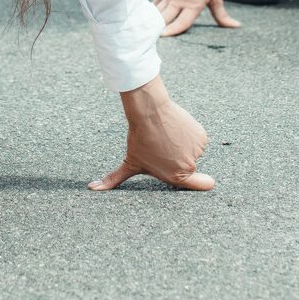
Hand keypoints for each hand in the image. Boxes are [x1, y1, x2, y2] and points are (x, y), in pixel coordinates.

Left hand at [88, 76, 214, 191]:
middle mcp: (189, 166)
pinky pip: (197, 138)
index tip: (207, 182)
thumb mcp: (129, 162)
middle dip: (179, 157)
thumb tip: (91, 188)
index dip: (204, 184)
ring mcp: (196, 150)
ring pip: (193, 150)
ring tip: (168, 136)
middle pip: (189, 165)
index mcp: (175, 176)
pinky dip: (190, 134)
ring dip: (184, 144)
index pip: (200, 185)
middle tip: (164, 146)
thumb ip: (113, 180)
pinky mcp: (201, 135)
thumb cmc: (139, 138)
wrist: (149, 111)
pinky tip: (176, 128)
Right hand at [153, 0, 240, 36]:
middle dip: (158, 30)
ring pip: (157, 12)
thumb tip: (235, 26)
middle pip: (164, 19)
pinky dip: (151, 12)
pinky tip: (148, 20)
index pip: (181, 22)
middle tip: (153, 40)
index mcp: (194, 4)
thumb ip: (222, 15)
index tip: (164, 37)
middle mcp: (179, 0)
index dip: (172, 31)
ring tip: (148, 33)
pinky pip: (155, 4)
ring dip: (152, 23)